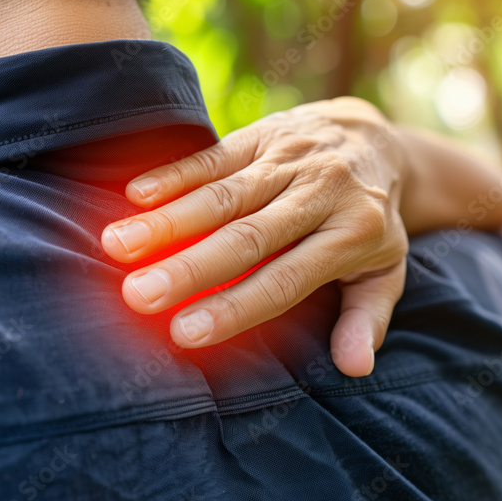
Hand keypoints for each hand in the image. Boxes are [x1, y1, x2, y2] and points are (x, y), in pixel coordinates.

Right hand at [101, 98, 501, 376]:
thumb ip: (367, 317)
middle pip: (248, 236)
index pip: (286, 279)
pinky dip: (174, 174)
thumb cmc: (371, 222)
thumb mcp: (385, 271)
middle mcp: (322, 192)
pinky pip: (216, 155)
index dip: (235, 306)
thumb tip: (355, 367)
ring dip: (168, 220)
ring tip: (116, 246)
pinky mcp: (264, 133)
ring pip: (224, 194)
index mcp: (353, 234)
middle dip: (189, 267)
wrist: (375, 139)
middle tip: (136, 296)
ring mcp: (290, 159)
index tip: (184, 333)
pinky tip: (134, 195)